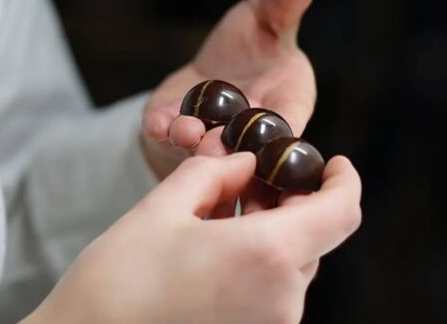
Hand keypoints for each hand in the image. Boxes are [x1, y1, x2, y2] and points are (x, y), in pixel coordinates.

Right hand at [22, 153, 361, 323]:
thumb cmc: (118, 279)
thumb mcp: (163, 207)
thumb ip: (212, 173)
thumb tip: (242, 162)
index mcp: (266, 256)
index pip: (341, 212)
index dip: (344, 181)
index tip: (333, 162)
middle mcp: (281, 299)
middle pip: (313, 236)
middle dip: (288, 202)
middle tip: (247, 180)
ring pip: (291, 264)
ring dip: (270, 232)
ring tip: (219, 215)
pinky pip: (272, 290)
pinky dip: (257, 261)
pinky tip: (214, 251)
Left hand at [142, 0, 319, 178]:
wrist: (212, 71)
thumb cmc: (253, 45)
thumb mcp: (269, 16)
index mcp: (283, 103)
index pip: (287, 121)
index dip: (283, 127)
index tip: (276, 126)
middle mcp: (245, 127)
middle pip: (241, 144)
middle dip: (229, 143)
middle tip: (219, 141)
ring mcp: (207, 132)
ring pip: (201, 143)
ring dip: (192, 139)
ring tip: (186, 131)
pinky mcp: (172, 126)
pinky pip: (164, 131)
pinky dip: (160, 128)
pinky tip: (155, 123)